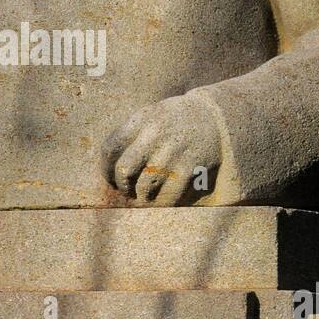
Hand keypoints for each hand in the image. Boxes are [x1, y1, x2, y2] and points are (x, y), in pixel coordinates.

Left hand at [101, 94, 221, 205]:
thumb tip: (110, 169)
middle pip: (124, 170)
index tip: (110, 177)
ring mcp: (173, 152)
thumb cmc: (173, 121)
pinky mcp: (190, 167)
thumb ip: (131, 136)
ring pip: (145, 187)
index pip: (110, 149)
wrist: (213, 118)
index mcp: (141, 120)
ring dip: (142, 196)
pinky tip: (163, 198)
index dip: (105, 169)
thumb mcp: (150, 116)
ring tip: (145, 195)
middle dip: (122, 185)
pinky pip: (169, 196)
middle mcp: (155, 135)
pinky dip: (164, 202)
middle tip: (126, 189)